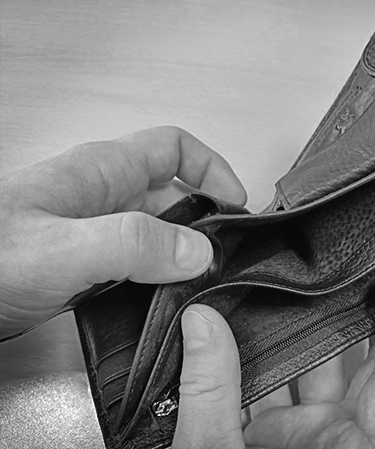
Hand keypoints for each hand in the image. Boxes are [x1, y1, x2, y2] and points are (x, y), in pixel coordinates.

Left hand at [0, 126, 246, 338]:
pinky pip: (137, 262)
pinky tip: (164, 300)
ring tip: (201, 283)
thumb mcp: (64, 246)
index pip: (174, 148)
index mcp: (102, 172)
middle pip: (172, 194)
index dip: (212, 168)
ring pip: (157, 232)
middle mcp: (102, 197)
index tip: (236, 203)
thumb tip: (198, 250)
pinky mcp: (85, 265)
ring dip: (184, 254)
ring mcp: (94, 232)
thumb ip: (135, 244)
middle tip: (225, 256)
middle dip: (205, 220)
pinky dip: (160, 277)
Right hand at [172, 269, 374, 448]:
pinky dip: (261, 363)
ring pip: (311, 379)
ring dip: (293, 338)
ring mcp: (304, 448)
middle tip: (327, 274)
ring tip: (279, 292)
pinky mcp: (275, 446)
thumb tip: (202, 326)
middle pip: (350, 371)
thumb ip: (210, 393)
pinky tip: (243, 334)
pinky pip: (277, 394)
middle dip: (338, 319)